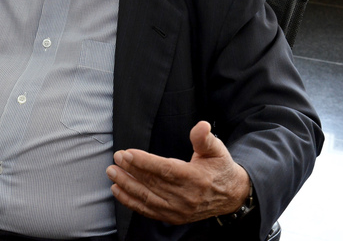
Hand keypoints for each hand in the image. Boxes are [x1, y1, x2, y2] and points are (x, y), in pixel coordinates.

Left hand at [106, 121, 249, 224]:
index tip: (127, 153)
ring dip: (126, 185)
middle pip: (153, 183)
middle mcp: (186, 197)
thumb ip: (205, 138)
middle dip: (131, 170)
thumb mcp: (216, 149)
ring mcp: (179, 210)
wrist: (231, 196)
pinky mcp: (173, 217)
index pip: (165, 170)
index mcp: (196, 178)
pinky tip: (118, 190)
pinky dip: (131, 201)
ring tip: (112, 172)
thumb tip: (202, 126)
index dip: (144, 162)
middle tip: (116, 158)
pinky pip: (148, 210)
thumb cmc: (220, 168)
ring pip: (147, 197)